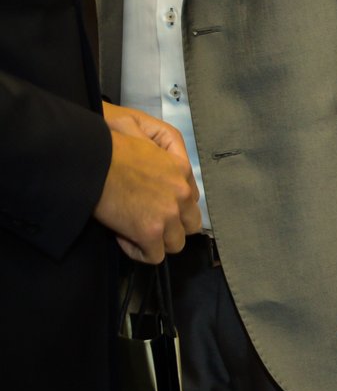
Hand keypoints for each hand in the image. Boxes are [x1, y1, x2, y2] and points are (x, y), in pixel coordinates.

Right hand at [93, 104, 201, 262]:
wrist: (91, 160)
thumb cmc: (111, 146)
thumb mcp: (146, 134)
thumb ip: (165, 152)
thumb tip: (167, 173)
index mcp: (182, 171)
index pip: (192, 199)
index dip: (175, 207)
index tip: (154, 206)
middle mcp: (182, 194)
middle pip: (191, 225)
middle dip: (173, 228)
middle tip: (150, 224)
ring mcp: (168, 215)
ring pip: (176, 244)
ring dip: (158, 241)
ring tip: (137, 233)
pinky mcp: (149, 232)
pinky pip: (154, 256)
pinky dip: (139, 252)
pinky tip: (124, 238)